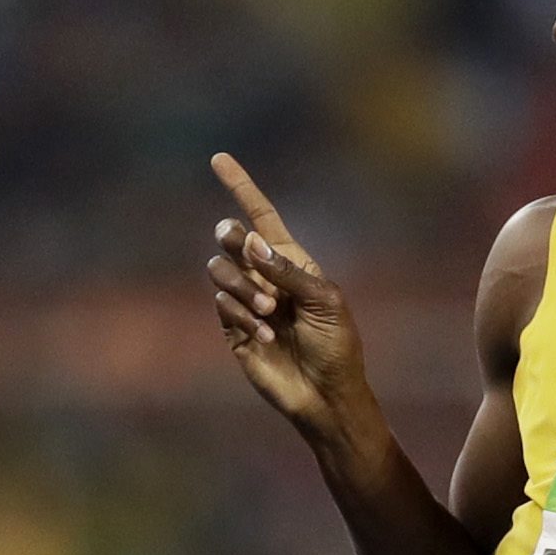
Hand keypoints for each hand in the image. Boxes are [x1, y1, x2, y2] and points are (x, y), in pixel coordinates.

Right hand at [206, 153, 372, 442]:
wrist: (326, 395)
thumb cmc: (336, 346)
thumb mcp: (323, 301)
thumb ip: (286, 271)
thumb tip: (251, 241)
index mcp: (291, 261)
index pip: (261, 216)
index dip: (241, 187)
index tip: (219, 159)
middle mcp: (265, 277)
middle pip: (232, 238)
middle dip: (233, 240)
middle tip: (242, 247)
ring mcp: (247, 302)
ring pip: (220, 271)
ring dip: (244, 287)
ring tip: (270, 313)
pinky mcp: (234, 330)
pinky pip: (222, 305)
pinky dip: (243, 315)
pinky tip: (267, 335)